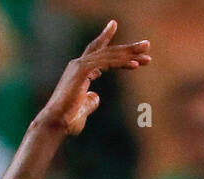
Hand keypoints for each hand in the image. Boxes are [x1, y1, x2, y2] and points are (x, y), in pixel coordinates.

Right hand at [35, 20, 150, 135]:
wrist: (57, 123)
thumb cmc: (68, 119)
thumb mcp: (84, 108)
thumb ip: (90, 100)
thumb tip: (96, 97)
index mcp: (80, 70)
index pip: (98, 52)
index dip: (110, 42)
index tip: (119, 30)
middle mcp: (79, 64)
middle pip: (108, 52)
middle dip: (128, 49)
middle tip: (147, 45)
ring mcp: (80, 66)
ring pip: (109, 55)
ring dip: (130, 54)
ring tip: (146, 55)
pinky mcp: (82, 71)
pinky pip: (106, 63)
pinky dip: (121, 63)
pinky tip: (135, 65)